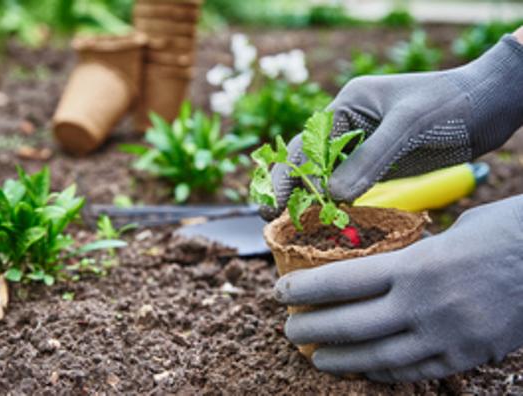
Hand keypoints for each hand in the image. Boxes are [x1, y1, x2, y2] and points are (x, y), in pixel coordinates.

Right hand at [261, 35, 522, 219]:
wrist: (489, 105)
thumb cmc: (449, 104)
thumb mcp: (408, 126)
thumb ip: (370, 159)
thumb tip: (334, 196)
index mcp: (347, 106)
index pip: (306, 143)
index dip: (288, 174)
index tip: (275, 203)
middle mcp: (349, 126)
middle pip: (308, 160)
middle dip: (289, 187)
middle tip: (272, 218)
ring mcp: (364, 147)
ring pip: (326, 176)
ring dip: (311, 199)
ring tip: (293, 226)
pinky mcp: (379, 165)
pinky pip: (350, 186)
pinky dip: (337, 203)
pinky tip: (329, 221)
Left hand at [275, 196, 522, 381]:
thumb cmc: (503, 232)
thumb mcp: (450, 233)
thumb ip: (412, 256)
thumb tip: (384, 268)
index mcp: (416, 265)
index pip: (342, 281)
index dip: (305, 289)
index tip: (280, 291)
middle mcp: (424, 305)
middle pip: (351, 325)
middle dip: (312, 329)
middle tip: (289, 331)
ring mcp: (446, 337)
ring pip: (378, 357)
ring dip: (340, 360)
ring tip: (316, 358)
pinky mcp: (467, 356)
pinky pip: (415, 372)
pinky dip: (383, 373)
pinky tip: (365, 371)